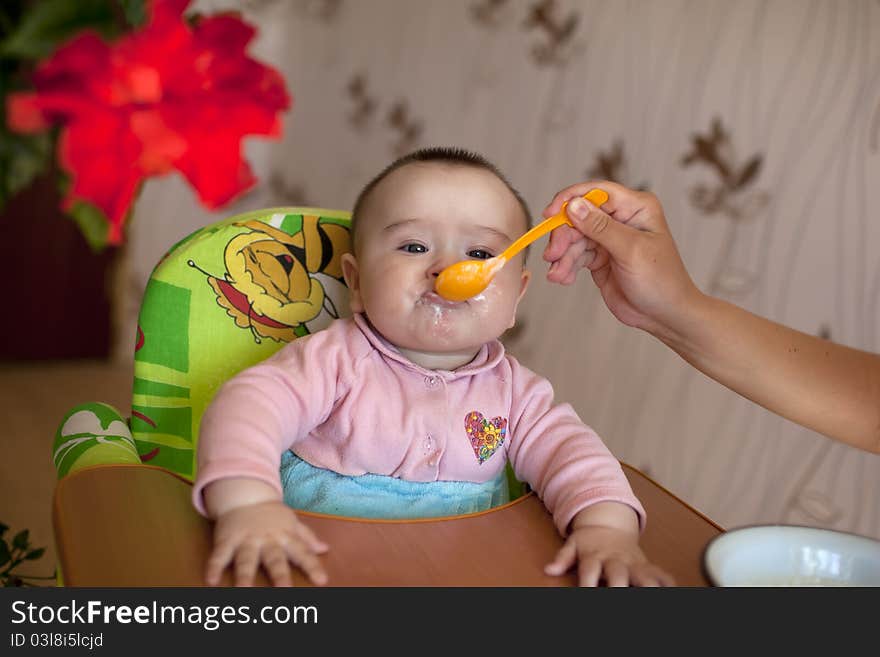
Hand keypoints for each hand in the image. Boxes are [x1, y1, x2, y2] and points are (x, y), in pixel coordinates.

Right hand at [205, 500, 328, 586]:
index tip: (322, 581)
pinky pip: (219, 555)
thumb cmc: (271, 515)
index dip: (312, 566)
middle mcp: (266, 539)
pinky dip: (214, 567)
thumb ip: (307, 537)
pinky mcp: (226, 540)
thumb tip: (325, 549)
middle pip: (274, 558)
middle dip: (279, 574)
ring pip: (246, 559)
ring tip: (244, 590)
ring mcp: (246, 539)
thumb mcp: (291, 523)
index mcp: (285, 536)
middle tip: (284, 590)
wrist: (244, 495)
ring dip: (245, 574)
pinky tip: (211, 580)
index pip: (302, 552)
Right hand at [542, 180, 700, 338]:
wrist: (664, 315)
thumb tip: (573, 205)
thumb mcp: (630, 250)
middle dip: (563, 236)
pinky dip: (565, 266)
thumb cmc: (660, 280)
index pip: (596, 192)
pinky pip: (574, 255)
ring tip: (558, 274)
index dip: (570, 199)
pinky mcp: (599, 258)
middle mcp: (620, 218)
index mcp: (635, 207)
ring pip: (573, 238)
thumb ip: (601, 227)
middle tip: (552, 255)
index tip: (550, 214)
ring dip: (562, 256)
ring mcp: (608, 238)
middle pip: (579, 216)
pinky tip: (563, 278)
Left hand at [544, 525, 674, 586]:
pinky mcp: (646, 565)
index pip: (590, 571)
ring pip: (643, 575)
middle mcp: (615, 560)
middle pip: (618, 575)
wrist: (609, 522)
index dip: (588, 585)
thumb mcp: (573, 544)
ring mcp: (632, 562)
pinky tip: (674, 589)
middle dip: (620, 587)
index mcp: (595, 556)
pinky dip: (668, 581)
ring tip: (653, 593)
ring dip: (648, 586)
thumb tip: (549, 569)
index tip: (587, 594)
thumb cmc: (589, 540)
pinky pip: (660, 573)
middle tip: (621, 595)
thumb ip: (563, 557)